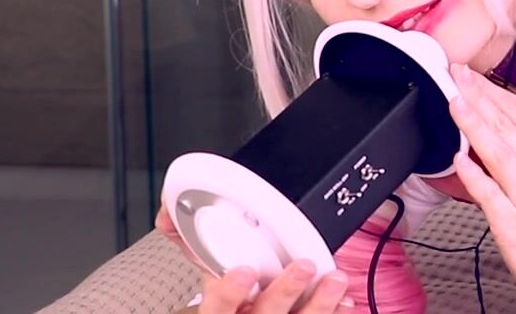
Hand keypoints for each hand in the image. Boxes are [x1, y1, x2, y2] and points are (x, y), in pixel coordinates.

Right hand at [159, 203, 352, 311]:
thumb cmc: (231, 306)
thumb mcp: (211, 277)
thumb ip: (196, 244)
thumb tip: (169, 211)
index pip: (217, 306)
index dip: (228, 291)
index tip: (243, 270)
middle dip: (284, 292)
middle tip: (303, 265)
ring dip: (318, 303)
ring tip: (335, 278)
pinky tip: (345, 300)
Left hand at [448, 63, 515, 311]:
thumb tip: (487, 121)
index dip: (489, 89)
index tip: (466, 70)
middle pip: (506, 126)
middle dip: (478, 97)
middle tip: (455, 73)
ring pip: (499, 154)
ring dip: (476, 126)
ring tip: (456, 103)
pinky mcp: (513, 224)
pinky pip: (491, 196)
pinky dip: (475, 177)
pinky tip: (459, 160)